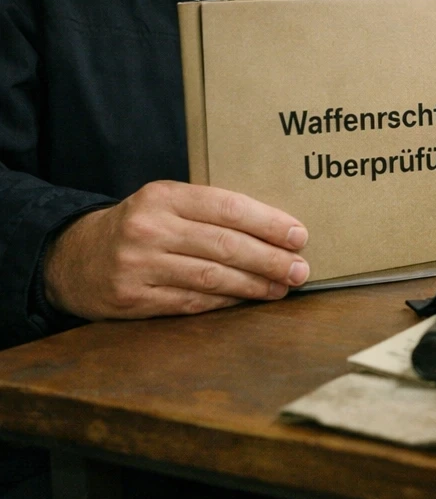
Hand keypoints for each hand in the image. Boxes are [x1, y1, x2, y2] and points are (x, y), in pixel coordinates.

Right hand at [42, 181, 309, 320]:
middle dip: (269, 260)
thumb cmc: (139, 226)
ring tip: (282, 287)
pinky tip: (246, 299)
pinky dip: (224, 301)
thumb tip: (275, 230)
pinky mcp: (131, 298)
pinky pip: (190, 302)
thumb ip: (209, 211)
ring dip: (254, 285)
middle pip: (224, 246)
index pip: (227, 208)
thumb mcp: (166, 203)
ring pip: (211, 278)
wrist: (73, 256)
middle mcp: (148, 229)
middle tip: (300, 269)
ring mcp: (137, 266)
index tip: (299, 236)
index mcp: (163, 196)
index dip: (268, 223)